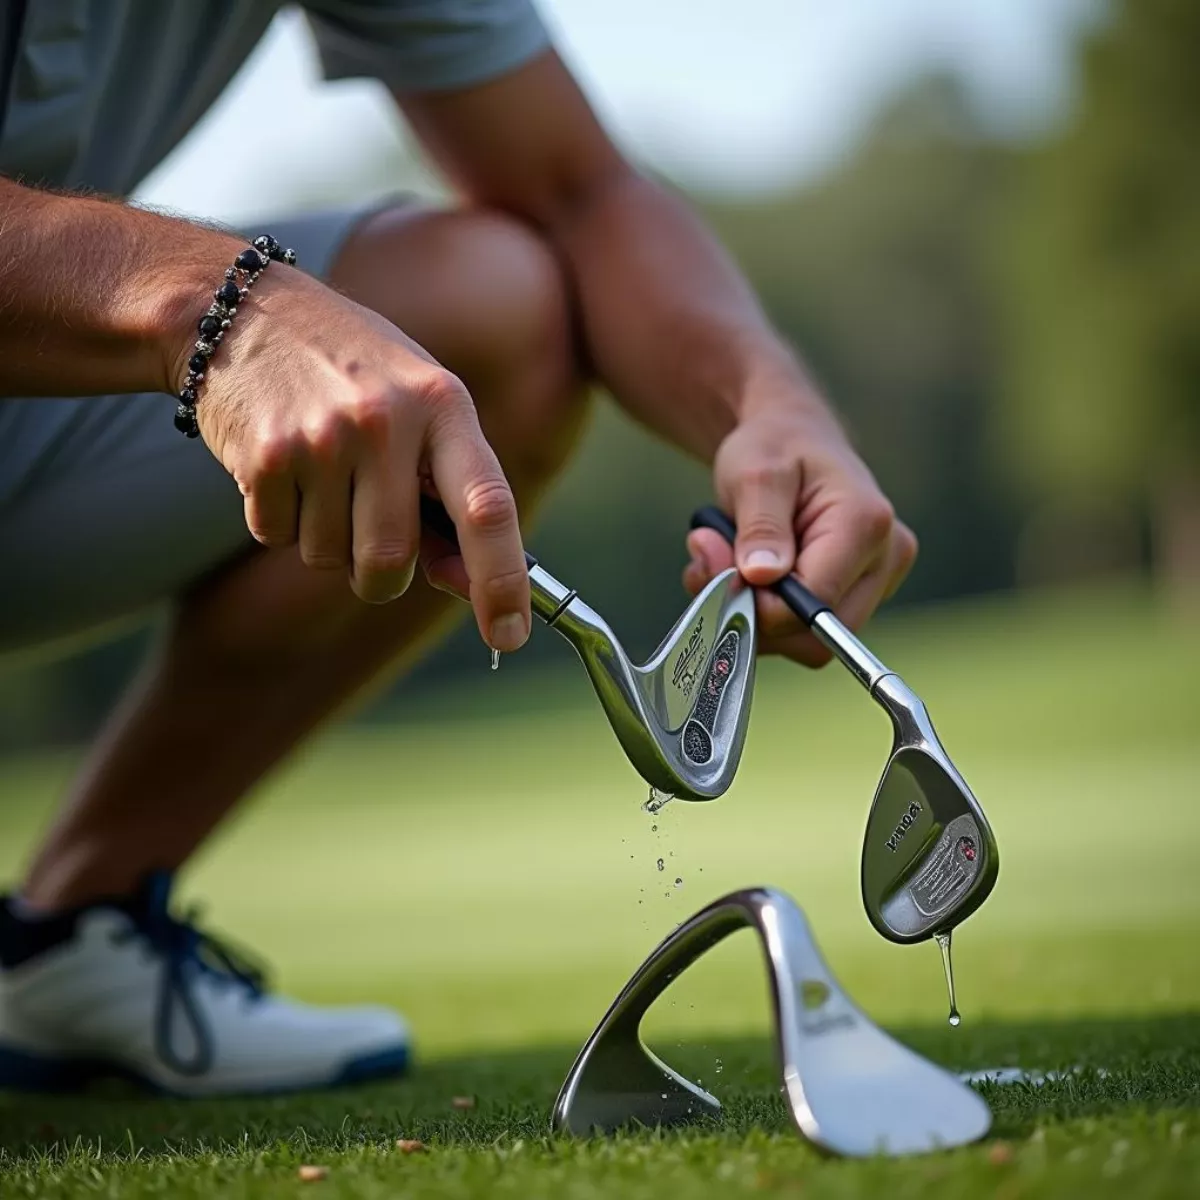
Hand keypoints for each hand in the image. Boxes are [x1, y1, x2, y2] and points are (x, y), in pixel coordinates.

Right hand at [173, 267, 530, 652]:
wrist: (240, 310)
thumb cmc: (352, 371)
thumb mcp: (419, 409)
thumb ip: (448, 493)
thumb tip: (470, 583)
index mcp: (444, 406)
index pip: (489, 508)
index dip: (503, 580)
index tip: (510, 635)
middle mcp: (388, 421)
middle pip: (391, 561)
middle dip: (381, 574)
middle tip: (367, 530)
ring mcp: (324, 438)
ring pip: (331, 559)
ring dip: (327, 541)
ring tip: (320, 472)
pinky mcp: (265, 455)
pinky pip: (278, 537)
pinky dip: (279, 520)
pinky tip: (282, 464)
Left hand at [683, 398, 916, 666]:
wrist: (791, 437)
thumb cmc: (775, 445)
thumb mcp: (755, 473)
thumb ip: (759, 526)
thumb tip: (762, 577)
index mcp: (866, 523)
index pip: (815, 603)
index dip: (759, 604)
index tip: (718, 570)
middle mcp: (886, 557)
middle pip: (816, 635)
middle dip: (753, 612)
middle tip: (710, 562)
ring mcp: (877, 579)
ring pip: (807, 640)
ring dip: (752, 611)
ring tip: (723, 557)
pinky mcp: (857, 593)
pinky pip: (804, 630)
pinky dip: (764, 610)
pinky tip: (745, 570)